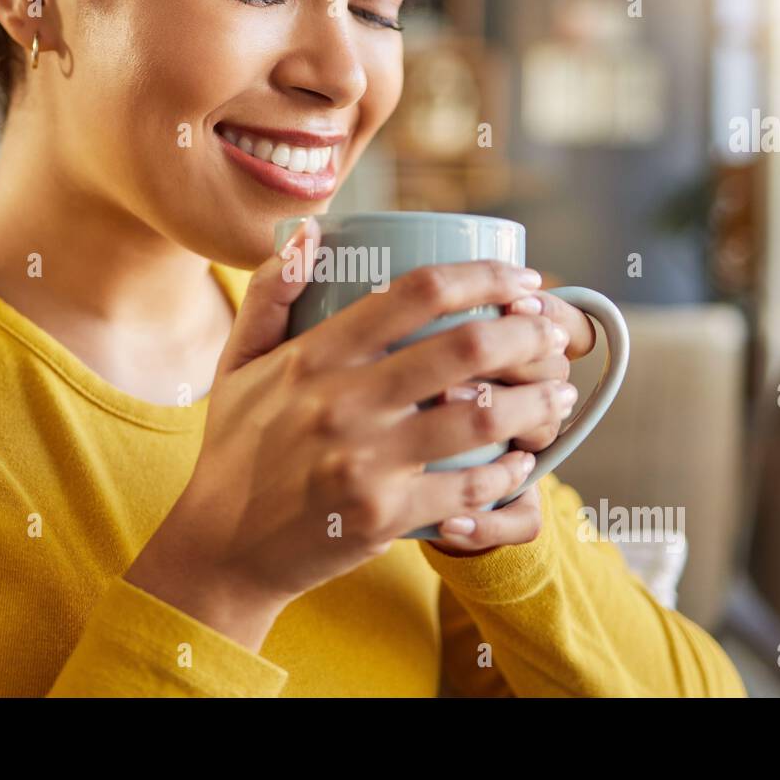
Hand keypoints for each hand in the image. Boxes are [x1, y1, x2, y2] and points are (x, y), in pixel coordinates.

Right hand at [127, 219, 566, 642]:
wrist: (222, 549)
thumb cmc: (236, 450)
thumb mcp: (237, 364)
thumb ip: (270, 293)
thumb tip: (312, 231)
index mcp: (312, 357)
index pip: (415, 293)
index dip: (483, 277)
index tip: (520, 282)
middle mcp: (342, 403)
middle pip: (465, 347)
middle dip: (527, 333)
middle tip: (550, 335)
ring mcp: (365, 461)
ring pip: (483, 418)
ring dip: (536, 402)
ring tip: (556, 395)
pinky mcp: (383, 515)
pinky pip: (470, 488)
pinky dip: (509, 473)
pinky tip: (522, 461)